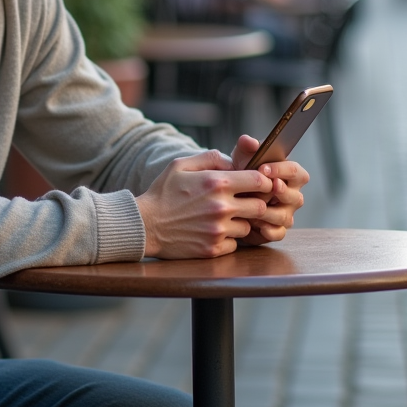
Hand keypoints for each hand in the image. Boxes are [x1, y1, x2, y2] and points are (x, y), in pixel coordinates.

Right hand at [135, 149, 273, 258]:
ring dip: (241, 222)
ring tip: (223, 218)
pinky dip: (228, 240)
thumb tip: (233, 161)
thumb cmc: (162, 193)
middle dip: (256, 204)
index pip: (259, 180)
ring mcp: (218, 230)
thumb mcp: (180, 165)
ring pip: (248, 227)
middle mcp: (221, 207)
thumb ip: (210, 158)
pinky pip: (235, 244)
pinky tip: (213, 232)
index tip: (257, 185)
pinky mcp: (213, 249)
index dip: (263, 182)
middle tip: (245, 203)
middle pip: (260, 207)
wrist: (144, 225)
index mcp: (217, 183)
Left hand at [229, 134, 308, 245]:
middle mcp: (292, 195)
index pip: (295, 171)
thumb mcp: (242, 158)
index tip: (263, 169)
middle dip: (279, 193)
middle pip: (295, 197)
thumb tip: (248, 141)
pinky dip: (267, 229)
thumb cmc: (243, 173)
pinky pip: (278, 233)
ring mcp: (286, 214)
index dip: (281, 170)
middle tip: (266, 188)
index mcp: (290, 175)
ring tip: (250, 205)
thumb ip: (246, 147)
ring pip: (284, 216)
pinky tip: (254, 223)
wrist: (230, 195)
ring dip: (267, 211)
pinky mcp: (276, 230)